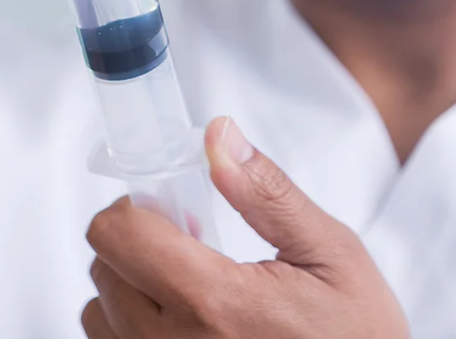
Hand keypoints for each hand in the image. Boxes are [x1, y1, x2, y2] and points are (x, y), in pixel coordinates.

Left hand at [83, 117, 409, 338]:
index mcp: (215, 304)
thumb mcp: (330, 253)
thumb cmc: (357, 337)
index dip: (139, 205)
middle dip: (140, 242)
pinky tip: (184, 321)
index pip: (117, 234)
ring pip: (98, 314)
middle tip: (194, 246)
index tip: (178, 209)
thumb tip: (218, 136)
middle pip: (104, 267)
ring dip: (130, 288)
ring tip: (191, 289)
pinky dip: (133, 327)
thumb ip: (266, 193)